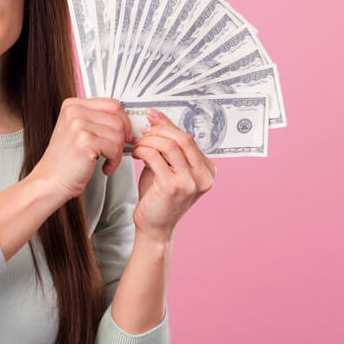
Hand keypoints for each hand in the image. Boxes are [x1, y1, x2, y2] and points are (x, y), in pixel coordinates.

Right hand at [28, 97, 132, 202]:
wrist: (50, 181)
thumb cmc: (65, 161)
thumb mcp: (78, 132)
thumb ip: (96, 120)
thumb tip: (124, 120)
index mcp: (72, 105)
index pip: (111, 104)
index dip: (123, 120)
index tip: (124, 133)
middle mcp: (74, 111)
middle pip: (117, 118)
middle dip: (122, 137)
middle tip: (117, 150)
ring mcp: (78, 125)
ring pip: (118, 133)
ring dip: (118, 151)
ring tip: (108, 160)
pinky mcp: (84, 141)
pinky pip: (114, 148)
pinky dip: (114, 161)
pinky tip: (105, 167)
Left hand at [131, 107, 216, 241]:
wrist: (154, 227)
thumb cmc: (159, 197)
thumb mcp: (167, 168)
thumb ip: (168, 148)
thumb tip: (156, 120)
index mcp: (207, 170)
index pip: (189, 138)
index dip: (168, 125)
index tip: (153, 116)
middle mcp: (204, 176)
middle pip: (183, 138)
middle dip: (159, 131)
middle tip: (142, 132)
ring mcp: (190, 182)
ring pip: (168, 146)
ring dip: (148, 141)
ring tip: (137, 146)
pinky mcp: (173, 187)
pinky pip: (155, 157)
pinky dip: (142, 151)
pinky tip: (136, 155)